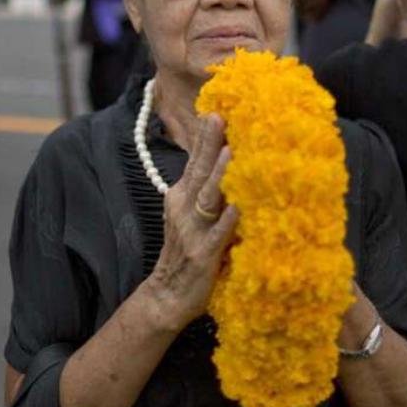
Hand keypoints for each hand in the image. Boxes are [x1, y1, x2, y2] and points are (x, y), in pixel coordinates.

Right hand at [145, 114, 237, 329]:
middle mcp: (183, 208)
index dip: (204, 137)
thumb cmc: (187, 251)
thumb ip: (207, 190)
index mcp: (181, 196)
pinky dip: (228, 220)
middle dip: (209, 144)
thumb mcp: (190, 214)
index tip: (216, 110)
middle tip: (220, 117)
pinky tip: (239, 207)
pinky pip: (218, 234)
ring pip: (207, 198)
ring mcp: (192, 231)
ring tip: (231, 152)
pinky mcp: (203, 254)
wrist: (167, 296)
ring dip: (219, 174)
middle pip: (198, 171)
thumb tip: (231, 161)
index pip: (194, 161)